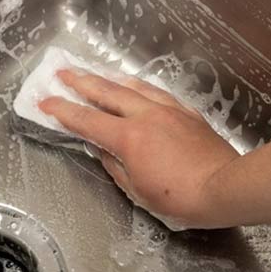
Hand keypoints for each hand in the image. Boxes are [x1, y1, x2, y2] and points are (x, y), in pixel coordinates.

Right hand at [38, 69, 270, 229]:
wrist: (226, 187)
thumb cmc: (179, 198)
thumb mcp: (137, 190)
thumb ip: (115, 166)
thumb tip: (103, 150)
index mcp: (128, 137)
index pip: (87, 121)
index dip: (62, 111)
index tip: (45, 102)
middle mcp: (145, 115)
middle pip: (107, 92)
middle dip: (81, 82)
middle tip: (62, 73)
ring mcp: (168, 110)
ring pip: (134, 86)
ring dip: (110, 79)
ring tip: (96, 74)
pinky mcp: (186, 112)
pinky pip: (157, 93)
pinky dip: (139, 87)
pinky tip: (136, 87)